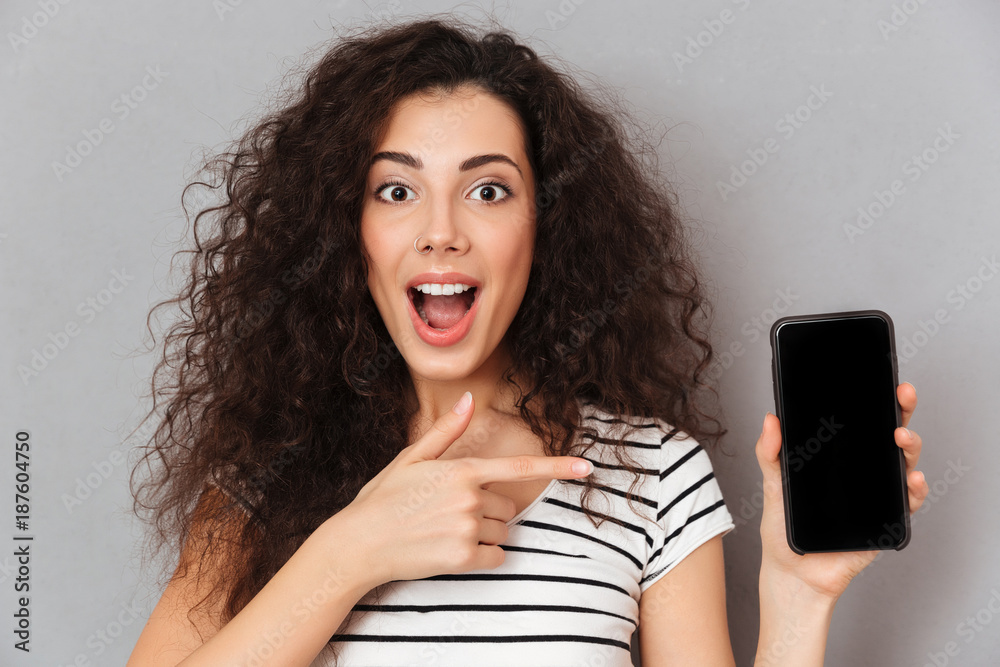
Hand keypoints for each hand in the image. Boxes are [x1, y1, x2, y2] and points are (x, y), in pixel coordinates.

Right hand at [340, 392, 592, 585]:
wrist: (358, 543)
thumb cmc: (383, 499)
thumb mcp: (411, 458)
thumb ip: (447, 432)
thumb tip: (470, 400)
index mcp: (461, 469)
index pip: (520, 468)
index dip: (557, 468)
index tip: (587, 468)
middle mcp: (469, 497)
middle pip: (508, 507)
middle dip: (488, 511)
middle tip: (450, 514)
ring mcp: (467, 528)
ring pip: (503, 532)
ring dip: (484, 534)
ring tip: (445, 531)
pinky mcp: (463, 557)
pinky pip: (497, 556)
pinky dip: (483, 557)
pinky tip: (451, 550)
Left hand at [754, 382, 928, 599]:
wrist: (792, 572)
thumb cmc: (784, 529)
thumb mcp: (773, 484)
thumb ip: (770, 453)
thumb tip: (770, 419)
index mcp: (838, 459)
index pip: (861, 423)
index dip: (875, 401)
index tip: (882, 380)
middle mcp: (862, 472)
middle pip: (889, 435)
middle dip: (901, 412)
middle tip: (901, 396)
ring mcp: (877, 495)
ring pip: (904, 464)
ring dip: (909, 447)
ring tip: (899, 437)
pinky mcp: (885, 521)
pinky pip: (908, 502)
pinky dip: (914, 489)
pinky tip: (911, 479)